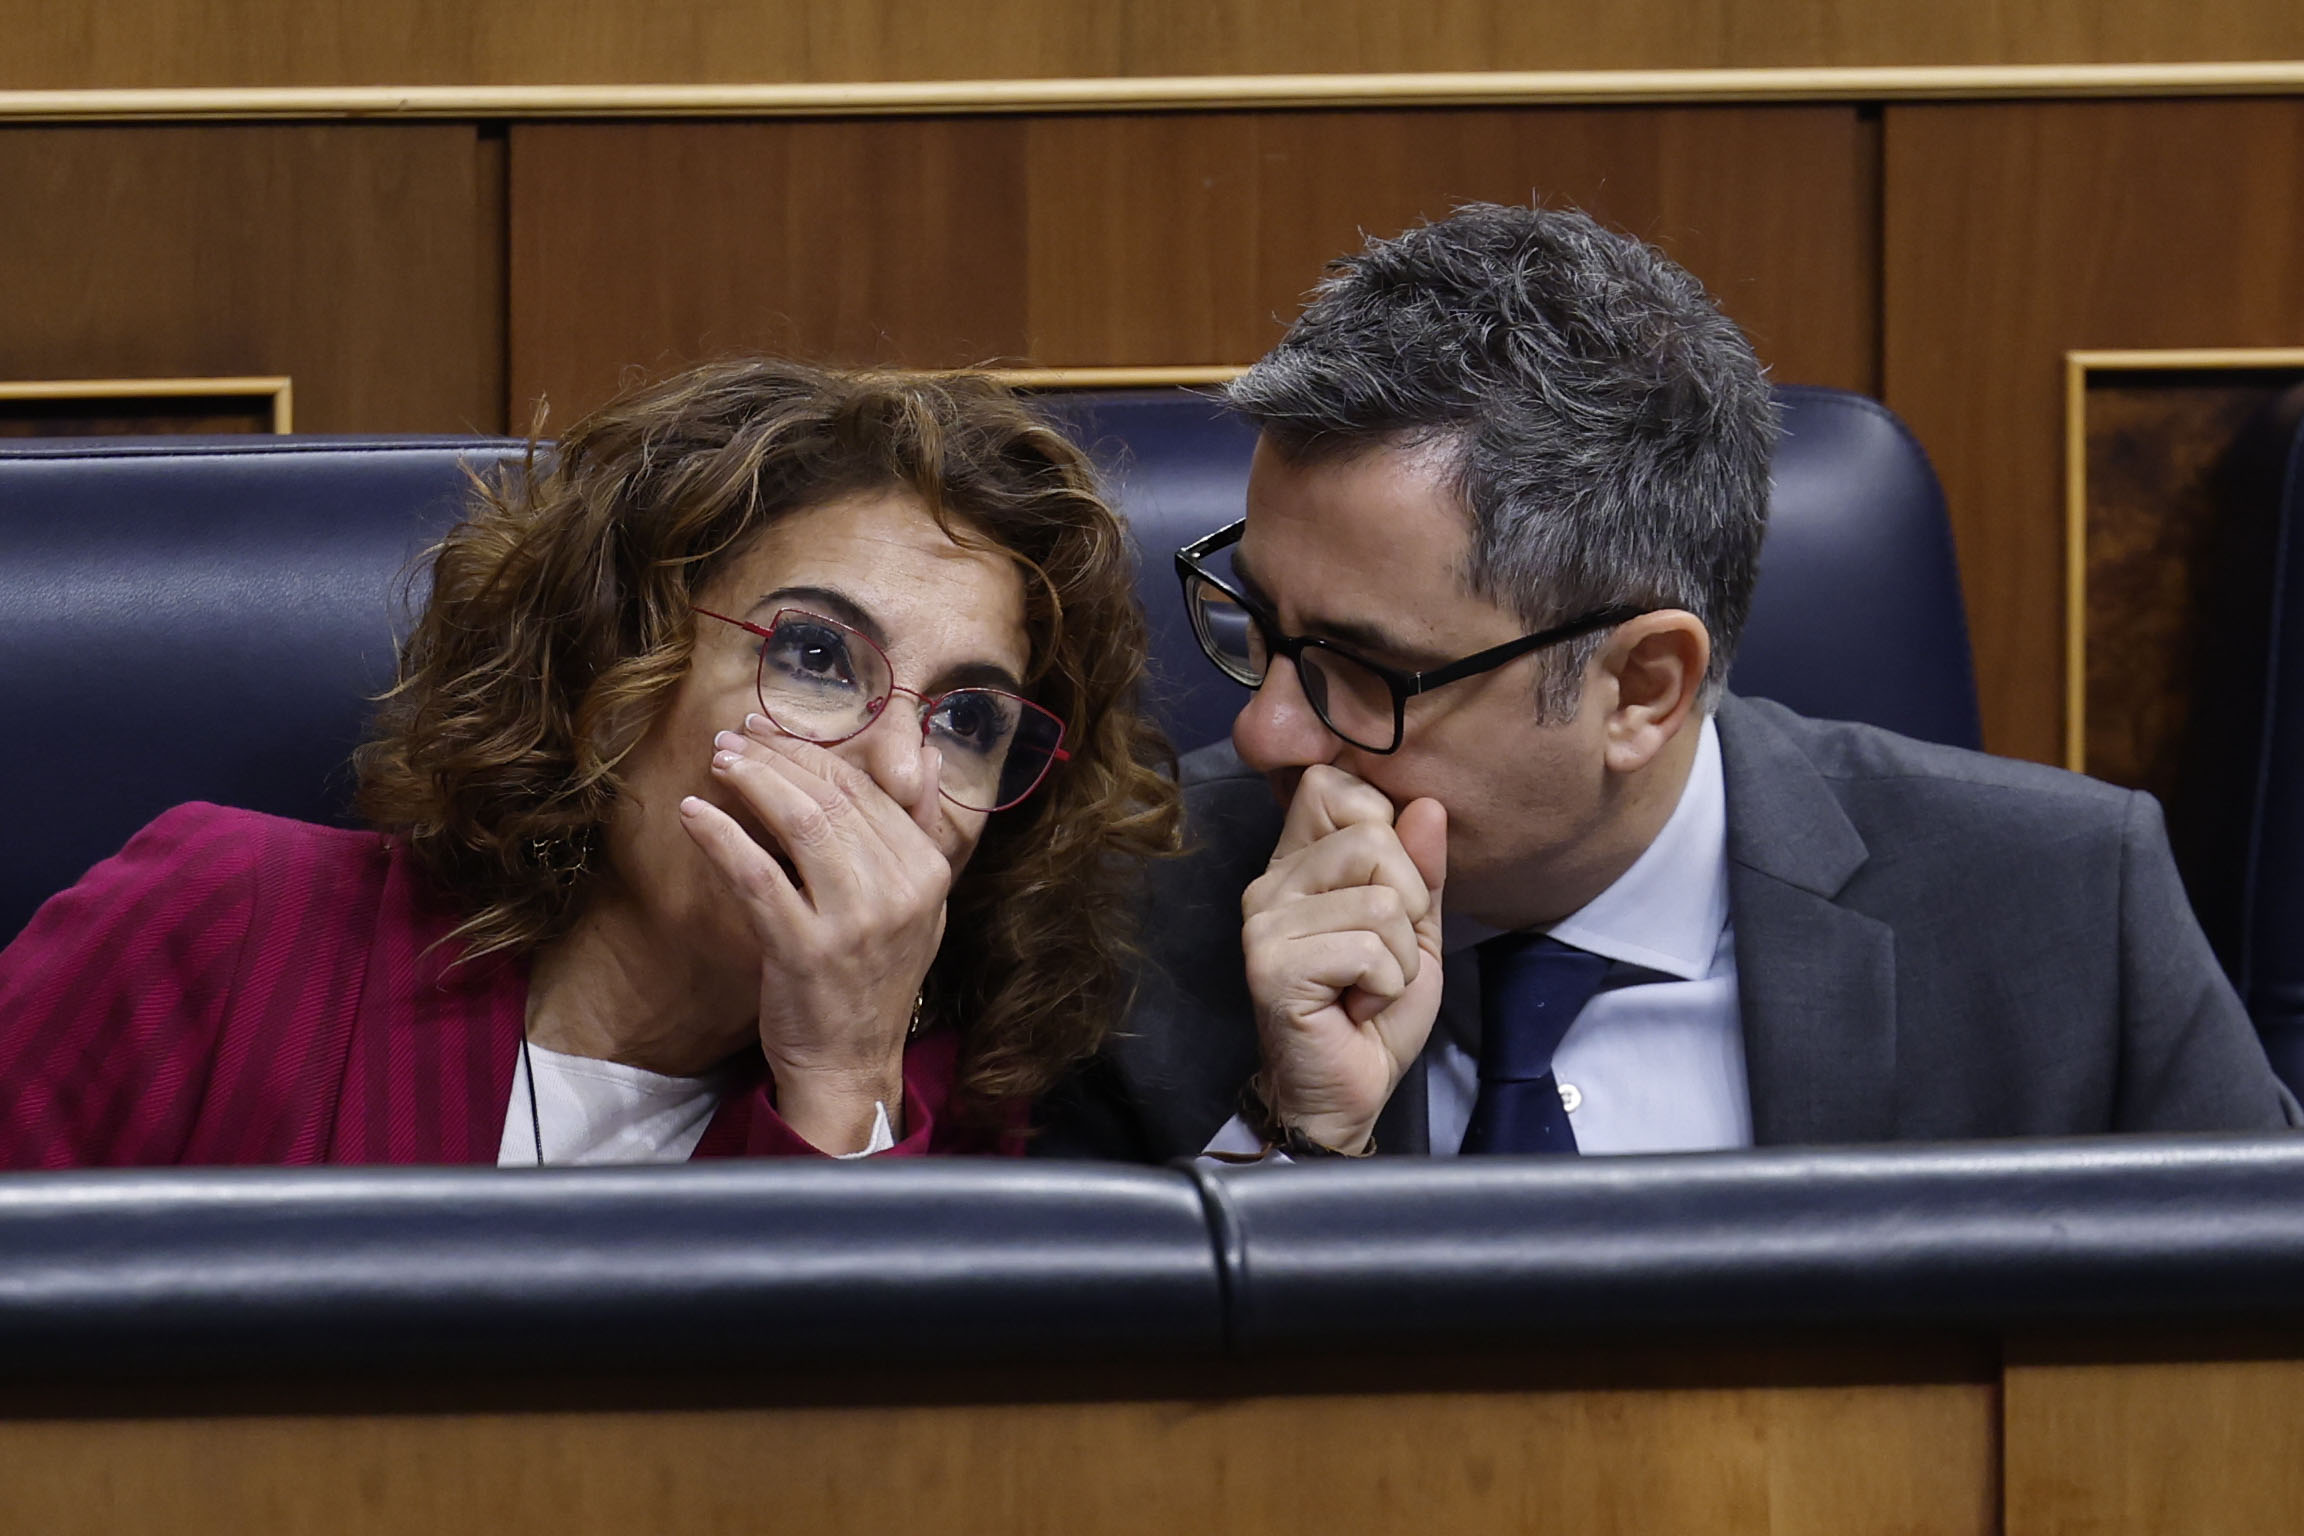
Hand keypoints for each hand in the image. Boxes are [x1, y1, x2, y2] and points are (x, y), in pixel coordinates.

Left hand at [679, 716, 951, 1153]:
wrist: (850, 1063)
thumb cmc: (872, 978)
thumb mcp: (918, 904)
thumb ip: (917, 830)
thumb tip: (922, 756)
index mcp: (927, 871)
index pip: (866, 790)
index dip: (813, 752)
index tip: (768, 731)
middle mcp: (899, 890)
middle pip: (831, 797)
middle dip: (777, 756)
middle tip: (733, 737)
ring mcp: (854, 921)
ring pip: (799, 823)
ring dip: (751, 782)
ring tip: (719, 761)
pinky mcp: (804, 950)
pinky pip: (756, 875)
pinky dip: (721, 836)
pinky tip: (693, 814)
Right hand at [1240, 764, 1446, 1153]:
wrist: (1346, 1093)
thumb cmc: (1374, 1011)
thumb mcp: (1415, 930)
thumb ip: (1421, 868)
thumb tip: (1427, 805)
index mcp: (1300, 862)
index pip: (1333, 785)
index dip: (1382, 827)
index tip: (1384, 890)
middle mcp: (1272, 882)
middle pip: (1371, 836)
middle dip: (1408, 903)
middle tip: (1382, 954)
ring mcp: (1265, 923)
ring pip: (1380, 900)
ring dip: (1398, 958)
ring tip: (1368, 986)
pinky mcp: (1272, 965)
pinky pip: (1367, 948)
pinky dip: (1384, 987)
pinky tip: (1356, 1007)